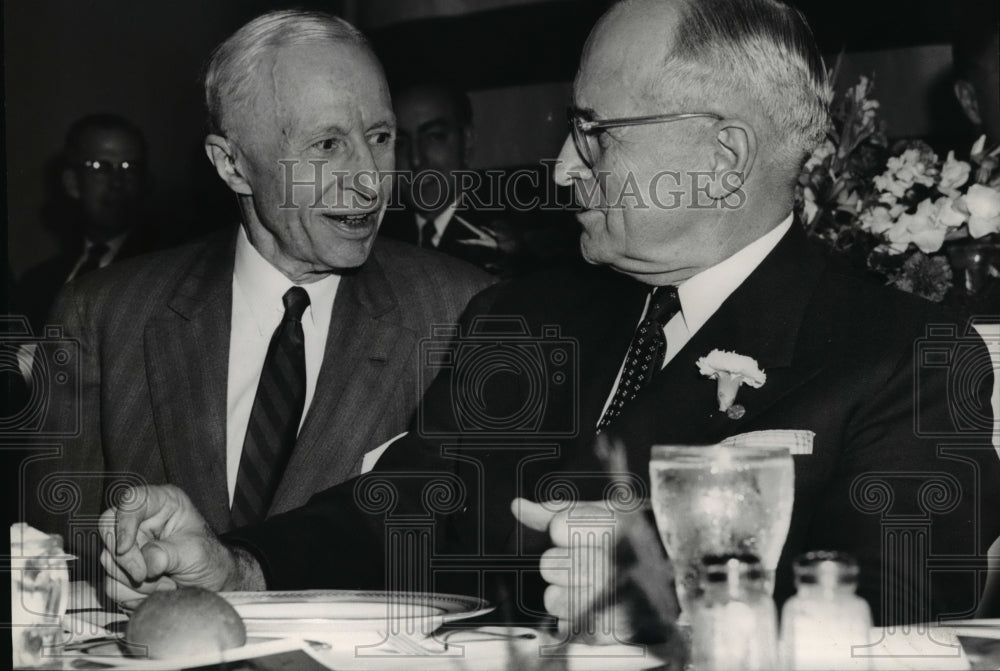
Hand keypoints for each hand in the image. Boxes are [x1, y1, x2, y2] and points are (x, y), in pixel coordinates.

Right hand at [99, 485, 243, 607]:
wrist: (209, 585)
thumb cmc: (208, 559)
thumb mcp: (195, 552)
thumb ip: (168, 554)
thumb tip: (147, 564)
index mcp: (162, 503)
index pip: (131, 500)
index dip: (123, 523)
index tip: (125, 548)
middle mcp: (141, 520)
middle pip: (108, 530)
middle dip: (127, 559)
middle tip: (146, 575)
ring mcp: (129, 545)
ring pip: (108, 562)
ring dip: (136, 582)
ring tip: (167, 583)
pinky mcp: (122, 569)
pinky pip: (111, 585)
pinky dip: (133, 594)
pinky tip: (156, 591)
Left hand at [512, 497, 623, 641]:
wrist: (676, 578)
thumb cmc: (635, 540)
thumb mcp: (602, 513)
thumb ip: (556, 510)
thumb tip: (518, 506)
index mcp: (616, 528)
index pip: (556, 528)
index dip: (564, 530)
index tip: (584, 533)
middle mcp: (614, 565)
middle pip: (549, 565)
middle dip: (562, 563)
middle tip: (589, 562)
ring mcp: (612, 601)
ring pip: (553, 599)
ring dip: (566, 594)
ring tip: (591, 586)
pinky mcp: (610, 631)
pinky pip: (566, 626)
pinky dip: (576, 618)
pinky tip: (596, 606)